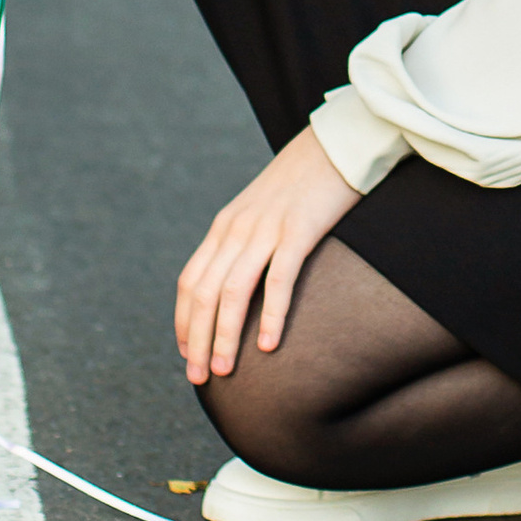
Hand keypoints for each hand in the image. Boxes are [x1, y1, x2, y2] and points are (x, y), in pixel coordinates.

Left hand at [174, 127, 362, 381]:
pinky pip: (278, 279)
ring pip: (233, 292)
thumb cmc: (303, 185)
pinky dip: (271, 315)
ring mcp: (266, 229)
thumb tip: (236, 285)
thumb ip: (244, 243)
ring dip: (225, 335)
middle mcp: (237, 228)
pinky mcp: (298, 230)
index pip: (191, 282)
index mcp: (225, 226)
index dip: (184, 322)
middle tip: (199, 376)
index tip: (187, 355)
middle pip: (204, 293)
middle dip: (198, 339)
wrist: (335, 144)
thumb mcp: (261, 212)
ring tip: (226, 370)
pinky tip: (269, 345)